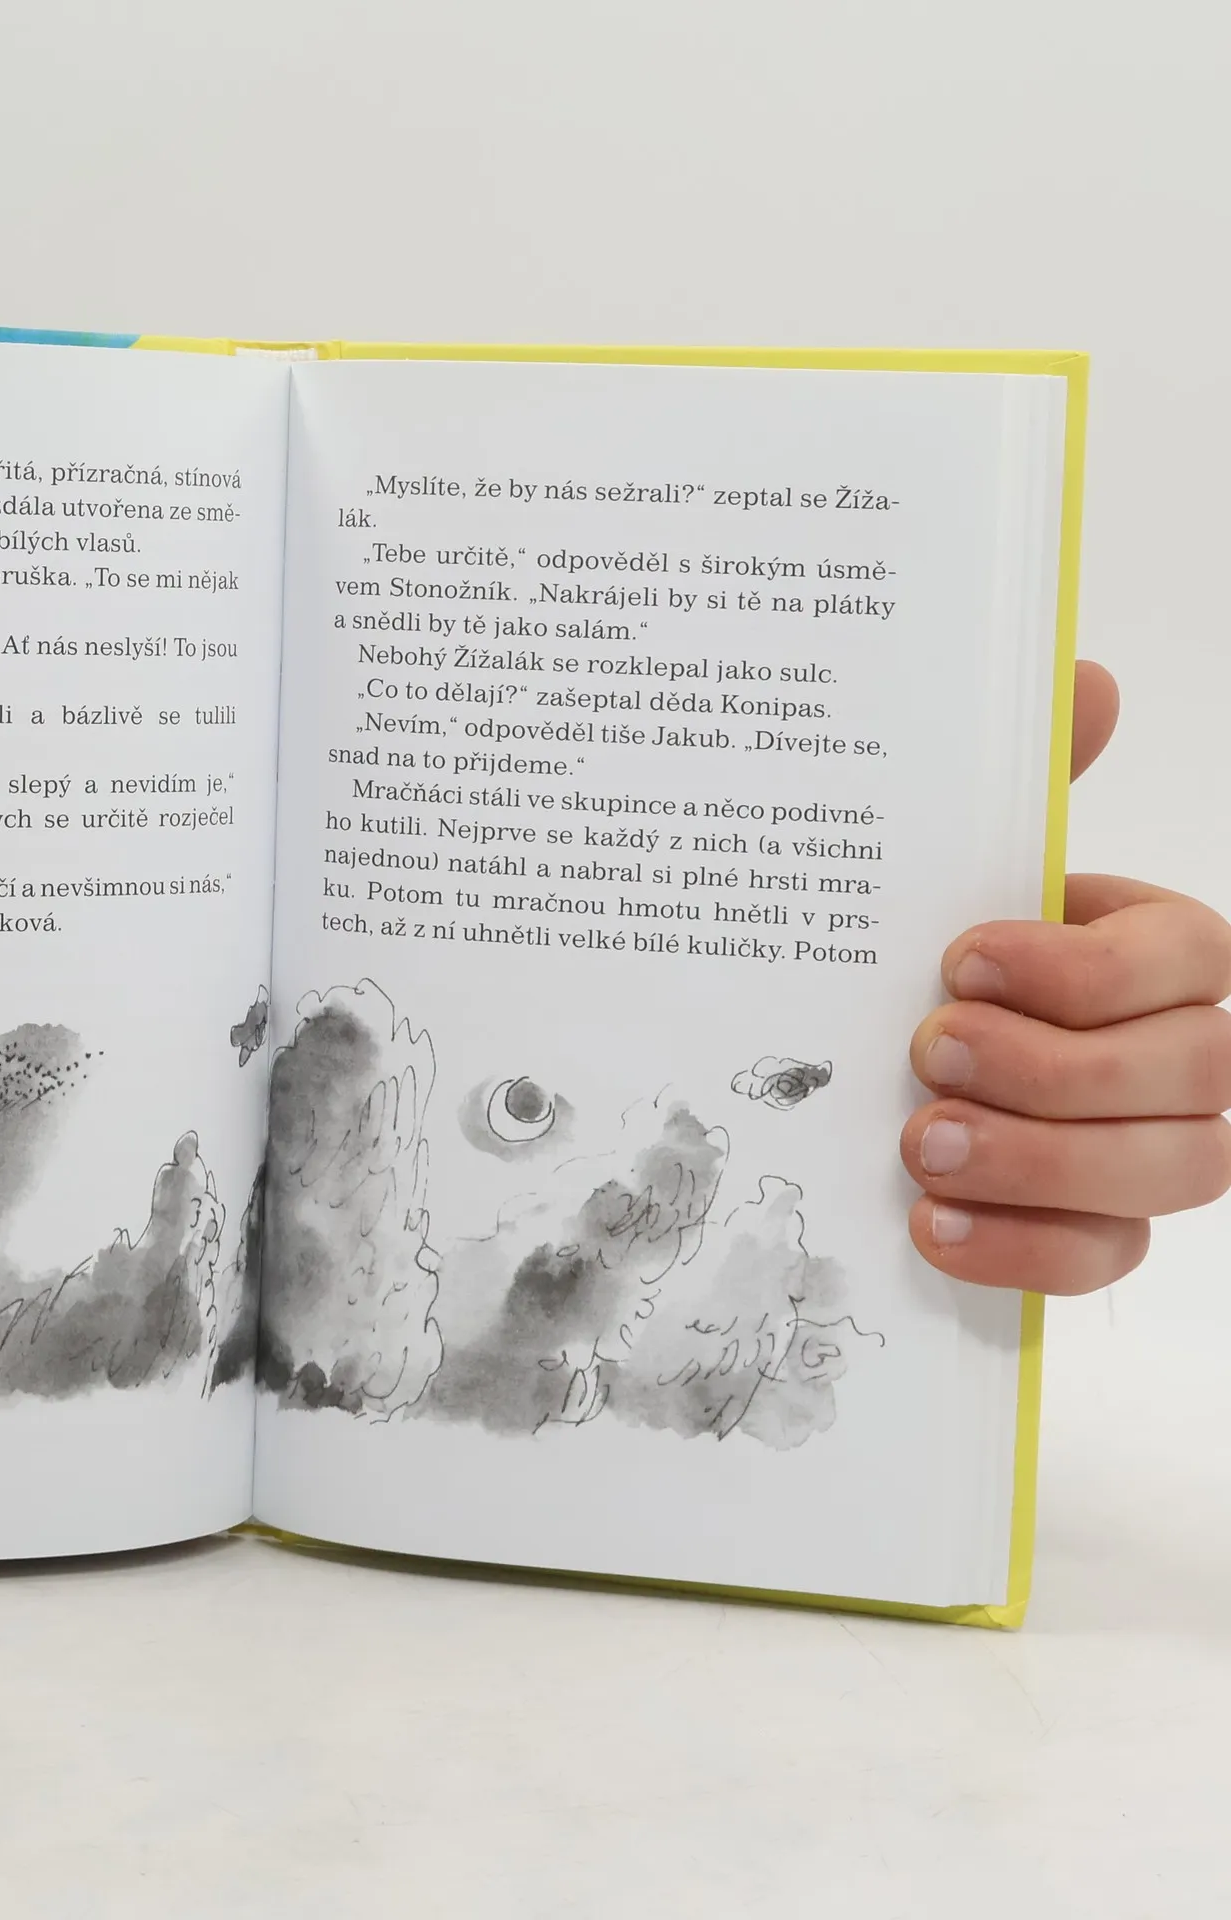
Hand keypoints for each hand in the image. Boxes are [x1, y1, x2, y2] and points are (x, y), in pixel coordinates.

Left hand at [904, 662, 1230, 1291]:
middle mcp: (1182, 1051)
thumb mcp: (956, 859)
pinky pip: (1104, 1258)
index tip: (961, 958)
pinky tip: (931, 1223)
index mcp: (1160, 949)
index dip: (1086, 969)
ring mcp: (1150, 1149)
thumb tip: (1087, 683)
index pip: (1189, 959)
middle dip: (1055, 1068)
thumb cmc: (931, 947)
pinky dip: (1023, 1248)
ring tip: (919, 1141)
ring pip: (1167, 1172)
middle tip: (930, 1049)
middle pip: (1190, 1074)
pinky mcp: (1096, 1227)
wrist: (862, 1043)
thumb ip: (1025, 782)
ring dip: (1040, 1161)